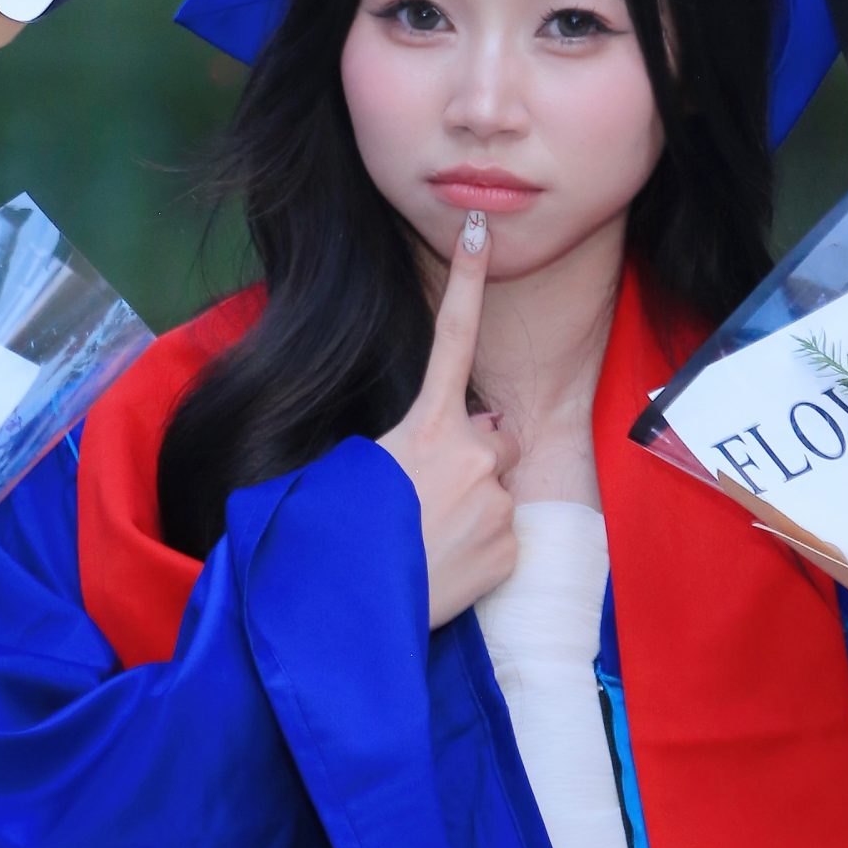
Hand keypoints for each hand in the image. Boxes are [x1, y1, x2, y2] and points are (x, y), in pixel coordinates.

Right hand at [379, 214, 518, 627]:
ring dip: (474, 505)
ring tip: (428, 539)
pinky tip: (445, 565)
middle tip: (431, 496)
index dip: (467, 280)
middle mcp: (471, 453)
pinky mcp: (511, 548)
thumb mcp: (353, 472)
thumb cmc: (337, 540)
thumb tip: (439, 457)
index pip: (452, 337)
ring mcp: (496, 501)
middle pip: (495, 433)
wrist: (349, 616)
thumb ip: (403, 448)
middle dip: (476, 454)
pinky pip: (504, 534)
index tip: (480, 231)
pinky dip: (482, 547)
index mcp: (424, 425)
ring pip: (497, 488)